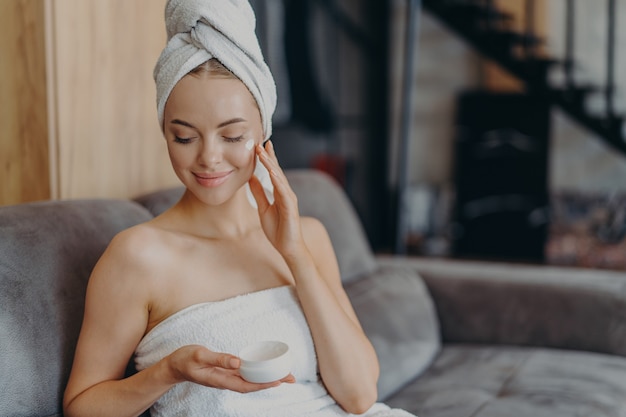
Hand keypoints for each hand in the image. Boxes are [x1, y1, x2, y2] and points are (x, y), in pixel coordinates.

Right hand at [166, 345, 294, 392]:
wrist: (174, 365)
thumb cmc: (185, 359)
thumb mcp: (200, 355)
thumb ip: (219, 358)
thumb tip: (238, 361)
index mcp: (220, 379)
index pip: (246, 385)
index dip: (263, 384)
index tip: (279, 381)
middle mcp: (226, 381)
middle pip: (253, 385)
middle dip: (272, 382)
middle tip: (291, 378)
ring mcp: (226, 377)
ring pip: (251, 380)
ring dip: (267, 378)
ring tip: (285, 375)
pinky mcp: (226, 372)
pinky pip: (246, 375)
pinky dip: (258, 373)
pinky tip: (266, 370)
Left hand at [248, 141, 306, 258]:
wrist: (287, 247)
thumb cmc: (278, 230)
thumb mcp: (263, 208)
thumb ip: (258, 193)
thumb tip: (251, 178)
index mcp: (279, 193)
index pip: (273, 172)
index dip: (267, 159)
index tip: (259, 146)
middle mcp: (286, 193)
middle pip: (277, 171)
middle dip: (269, 156)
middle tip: (260, 143)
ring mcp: (289, 199)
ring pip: (280, 178)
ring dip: (271, 165)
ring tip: (264, 153)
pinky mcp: (290, 207)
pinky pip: (283, 192)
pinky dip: (278, 181)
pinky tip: (272, 172)